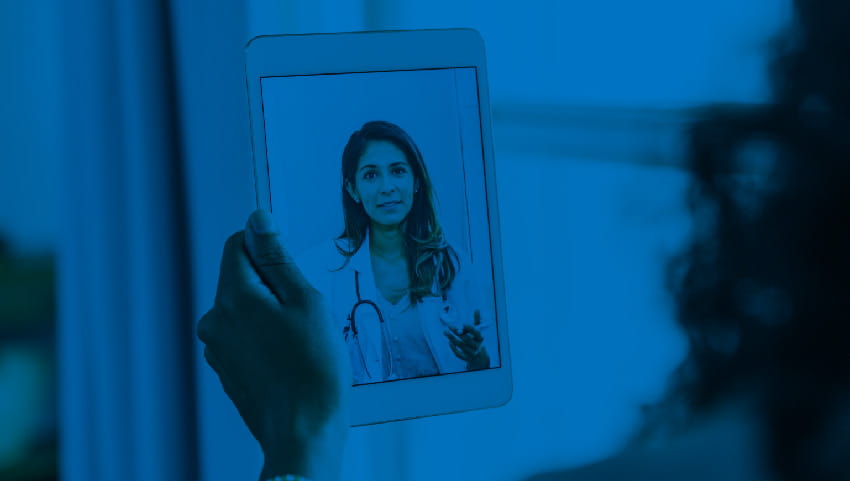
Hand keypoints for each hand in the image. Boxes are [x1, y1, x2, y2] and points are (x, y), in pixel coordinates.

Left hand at [196, 210, 350, 480]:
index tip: (292, 269)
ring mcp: (217, 347)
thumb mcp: (306, 301)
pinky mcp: (226, 369)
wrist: (304, 431)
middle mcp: (215, 319)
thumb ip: (277, 258)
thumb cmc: (313, 368)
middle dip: (272, 284)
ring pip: (244, 308)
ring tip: (299, 340)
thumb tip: (258, 220)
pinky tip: (289, 357)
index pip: (237, 243)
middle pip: (240, 277)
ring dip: (269, 312)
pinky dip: (265, 337)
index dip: (267, 247)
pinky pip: (244, 335)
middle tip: (304, 312)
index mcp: (233, 297)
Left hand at [444, 310, 489, 370]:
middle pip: (467, 339)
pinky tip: (449, 342)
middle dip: (457, 332)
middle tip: (449, 326)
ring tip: (445, 332)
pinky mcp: (467, 358)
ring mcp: (472, 353)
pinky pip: (459, 354)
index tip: (464, 323)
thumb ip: (477, 320)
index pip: (477, 333)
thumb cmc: (477, 339)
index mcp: (481, 337)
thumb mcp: (478, 330)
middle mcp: (477, 345)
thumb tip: (476, 309)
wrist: (480, 356)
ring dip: (452, 339)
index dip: (471, 329)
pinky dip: (454, 349)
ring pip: (461, 346)